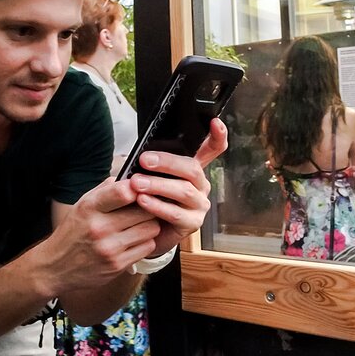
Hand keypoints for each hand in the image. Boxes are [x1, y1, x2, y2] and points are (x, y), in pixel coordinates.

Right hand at [44, 180, 161, 293]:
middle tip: (145, 209)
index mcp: (90, 208)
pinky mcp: (117, 265)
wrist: (55, 268)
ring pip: (151, 229)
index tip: (140, 190)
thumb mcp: (81, 206)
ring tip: (139, 226)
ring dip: (149, 226)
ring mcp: (109, 248)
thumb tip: (129, 178)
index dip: (138, 189)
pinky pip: (148, 247)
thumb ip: (104, 191)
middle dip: (148, 208)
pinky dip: (145, 242)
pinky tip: (134, 241)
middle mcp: (99, 227)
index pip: (123, 192)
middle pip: (144, 211)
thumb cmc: (71, 233)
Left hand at [126, 117, 227, 254]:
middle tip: (144, 160)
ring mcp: (199, 205)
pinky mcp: (192, 224)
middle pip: (192, 168)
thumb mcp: (147, 177)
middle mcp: (200, 186)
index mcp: (192, 170)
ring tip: (136, 183)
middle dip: (167, 162)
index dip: (217, 136)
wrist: (141, 233)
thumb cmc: (145, 201)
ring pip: (184, 190)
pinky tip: (143, 201)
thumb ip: (150, 165)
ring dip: (158, 185)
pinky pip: (176, 213)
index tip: (215, 122)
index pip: (212, 150)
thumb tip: (141, 154)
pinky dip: (158, 206)